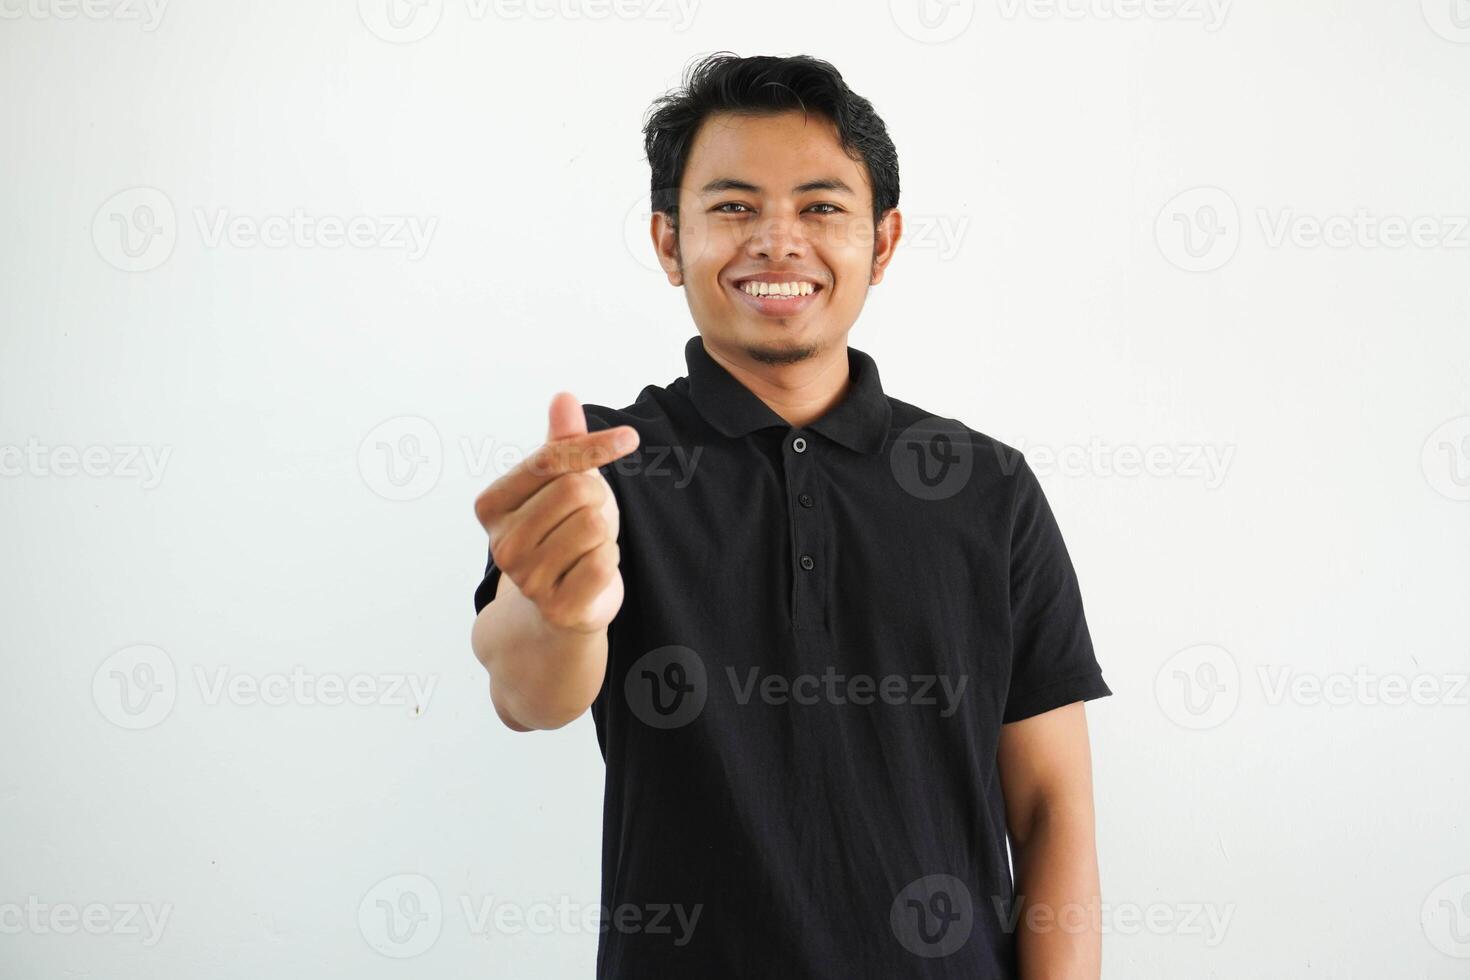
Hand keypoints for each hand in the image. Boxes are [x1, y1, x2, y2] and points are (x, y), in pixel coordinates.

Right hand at [474, 392, 638, 634]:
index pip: (551, 459)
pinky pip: (604, 561)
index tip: (629, 438)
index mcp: (491, 505)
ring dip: (603, 533)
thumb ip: (563, 444)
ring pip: (594, 525)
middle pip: (578, 490)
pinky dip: (608, 561)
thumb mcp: (562, 484)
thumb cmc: (561, 533)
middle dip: (597, 499)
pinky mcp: (557, 607)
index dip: (596, 445)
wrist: (558, 607)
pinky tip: (590, 572)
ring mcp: (526, 579)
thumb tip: (564, 397)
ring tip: (585, 548)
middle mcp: (501, 544)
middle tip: (585, 520)